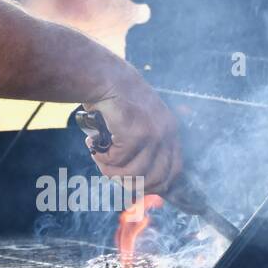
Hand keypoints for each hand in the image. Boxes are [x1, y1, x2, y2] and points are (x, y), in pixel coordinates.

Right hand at [83, 68, 182, 195]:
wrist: (102, 77)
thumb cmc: (115, 102)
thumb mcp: (137, 124)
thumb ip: (143, 149)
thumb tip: (139, 184)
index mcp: (170, 131)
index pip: (174, 171)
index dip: (156, 187)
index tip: (138, 190)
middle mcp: (167, 132)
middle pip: (157, 179)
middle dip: (132, 184)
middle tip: (111, 174)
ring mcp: (155, 133)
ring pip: (135, 174)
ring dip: (111, 171)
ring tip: (98, 156)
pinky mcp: (137, 133)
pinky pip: (118, 161)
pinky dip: (102, 157)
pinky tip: (93, 144)